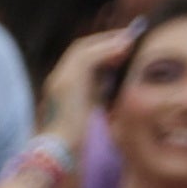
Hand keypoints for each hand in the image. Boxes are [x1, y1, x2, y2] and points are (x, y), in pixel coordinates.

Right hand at [40, 27, 128, 153]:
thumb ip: (95, 91)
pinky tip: (123, 49)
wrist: (61, 149)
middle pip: (80, 49)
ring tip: (128, 41)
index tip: (121, 48)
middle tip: (128, 38)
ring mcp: (60, 78)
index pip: (79, 57)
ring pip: (83, 49)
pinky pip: (88, 57)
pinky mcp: (68, 81)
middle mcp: (57, 78)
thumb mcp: (88, 109)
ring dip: (107, 43)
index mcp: (60, 85)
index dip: (100, 49)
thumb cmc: (75, 137)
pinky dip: (106, 50)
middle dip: (105, 41)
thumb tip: (110, 77)